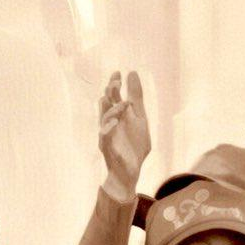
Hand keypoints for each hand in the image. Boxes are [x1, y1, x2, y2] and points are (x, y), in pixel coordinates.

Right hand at [98, 71, 149, 201]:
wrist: (131, 172)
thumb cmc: (133, 146)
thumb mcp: (140, 118)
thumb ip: (137, 98)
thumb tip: (133, 73)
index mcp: (118, 116)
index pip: (114, 97)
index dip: (114, 85)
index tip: (118, 72)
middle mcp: (110, 124)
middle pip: (107, 105)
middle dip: (110, 93)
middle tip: (115, 82)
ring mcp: (107, 136)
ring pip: (104, 119)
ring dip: (111, 109)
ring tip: (121, 102)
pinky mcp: (108, 148)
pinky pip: (104, 137)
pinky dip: (108, 129)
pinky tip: (115, 122)